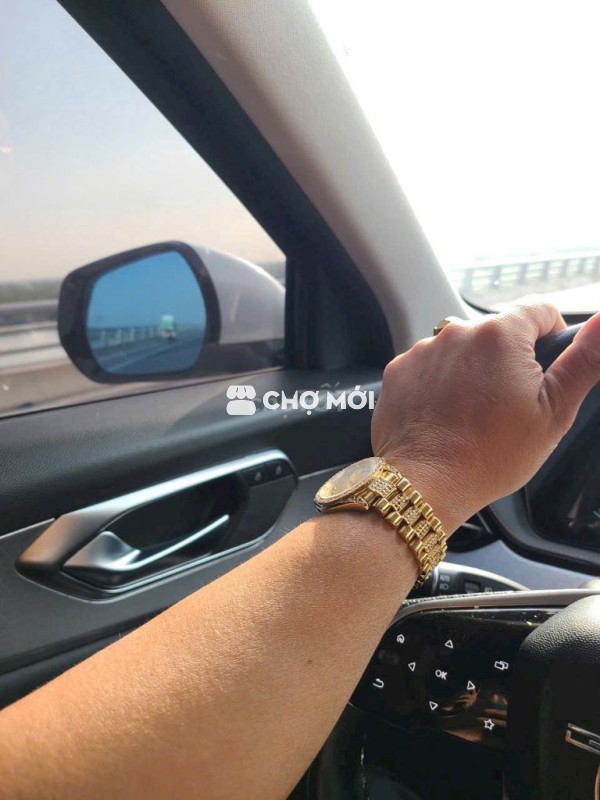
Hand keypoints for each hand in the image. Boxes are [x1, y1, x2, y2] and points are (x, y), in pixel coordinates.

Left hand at [371, 304, 599, 532]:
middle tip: (507, 404)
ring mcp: (423, 350)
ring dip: (471, 371)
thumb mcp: (554, 411)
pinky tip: (445, 414)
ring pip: (462, 350)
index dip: (549, 337)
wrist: (427, 484)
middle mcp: (456, 332)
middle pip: (497, 333)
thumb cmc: (490, 456)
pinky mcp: (399, 370)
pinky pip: (429, 366)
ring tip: (472, 414)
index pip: (539, 311)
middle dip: (507, 360)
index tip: (543, 367)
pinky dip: (439, 383)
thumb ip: (583, 360)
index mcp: (500, 335)